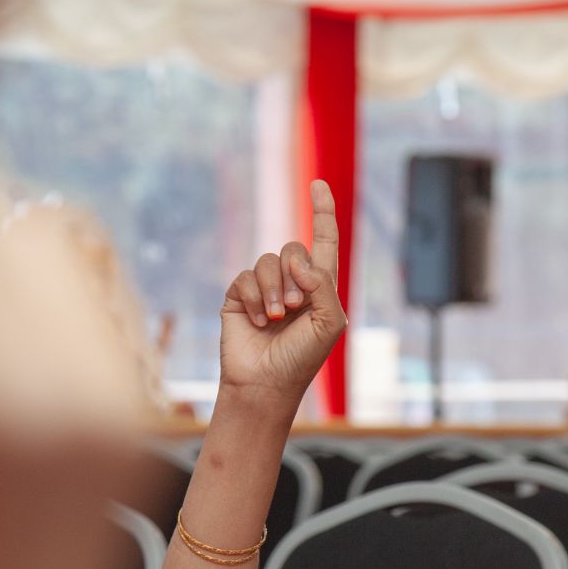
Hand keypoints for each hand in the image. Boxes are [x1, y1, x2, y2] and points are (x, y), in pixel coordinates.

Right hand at [218, 179, 345, 408]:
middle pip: (293, 248)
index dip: (322, 211)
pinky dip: (254, 299)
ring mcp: (263, 289)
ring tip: (274, 318)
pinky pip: (245, 278)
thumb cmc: (302, 359)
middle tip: (293, 306)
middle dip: (294, 274)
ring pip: (267, 261)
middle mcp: (291, 283)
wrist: (265, 385)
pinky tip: (256, 322)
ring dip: (273, 290)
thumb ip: (324, 286)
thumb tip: (300, 262)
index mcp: (318, 286)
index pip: (323, 240)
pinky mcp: (238, 297)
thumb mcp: (329, 323)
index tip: (318, 183)